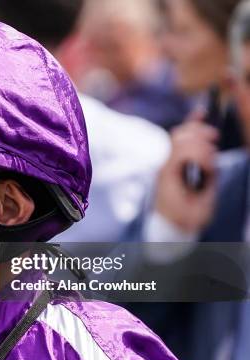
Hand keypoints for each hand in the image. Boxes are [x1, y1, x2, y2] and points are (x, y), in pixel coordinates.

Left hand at [154, 116, 218, 233]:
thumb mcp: (200, 203)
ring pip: (179, 135)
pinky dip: (191, 126)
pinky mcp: (172, 161)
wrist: (170, 224)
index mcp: (169, 175)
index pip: (182, 151)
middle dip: (200, 136)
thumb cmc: (186, 217)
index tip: (211, 164)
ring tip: (212, 136)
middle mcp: (166, 164)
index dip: (201, 153)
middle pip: (180, 137)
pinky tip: (200, 113)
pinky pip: (179, 139)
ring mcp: (167, 161)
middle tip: (215, 139)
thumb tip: (211, 164)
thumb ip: (206, 182)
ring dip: (197, 131)